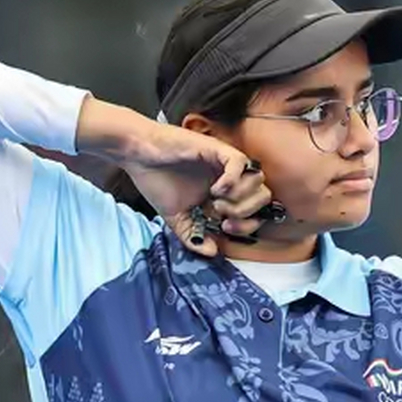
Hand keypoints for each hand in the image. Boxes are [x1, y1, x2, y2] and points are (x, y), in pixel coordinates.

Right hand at [78, 101, 273, 257]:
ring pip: (258, 179)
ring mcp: (225, 163)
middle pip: (264, 196)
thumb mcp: (176, 217)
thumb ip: (193, 235)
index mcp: (224, 194)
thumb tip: (212, 252)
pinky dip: (232, 180)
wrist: (136, 155)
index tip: (225, 229)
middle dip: (247, 213)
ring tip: (216, 201)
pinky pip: (241, 162)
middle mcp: (230, 178)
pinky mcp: (217, 149)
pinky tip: (214, 189)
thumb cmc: (156, 180)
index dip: (248, 225)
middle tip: (221, 216)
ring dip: (241, 197)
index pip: (256, 211)